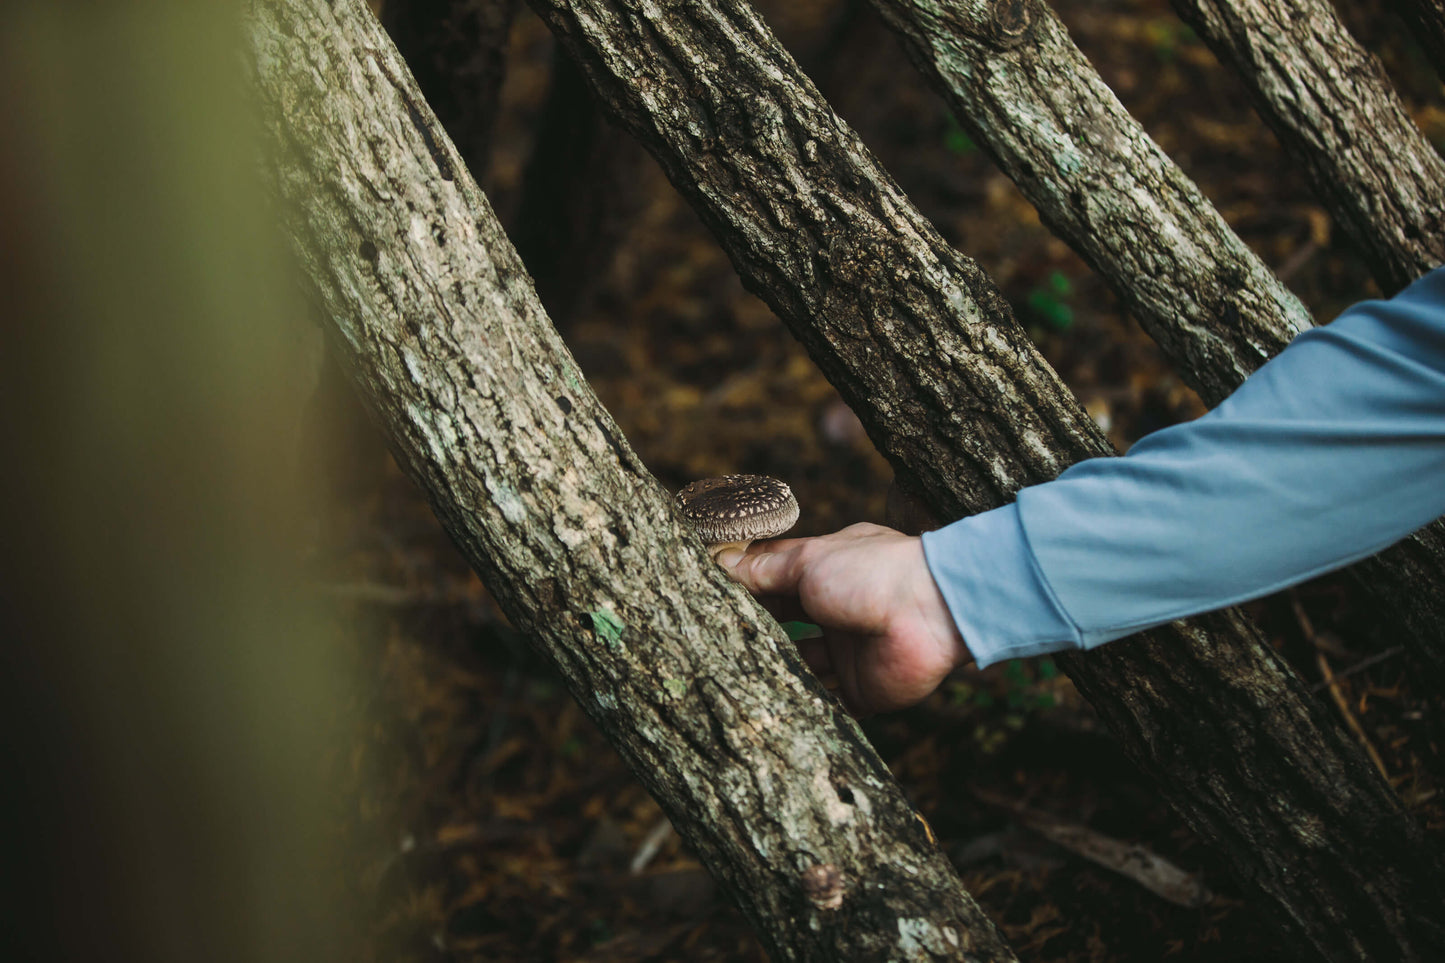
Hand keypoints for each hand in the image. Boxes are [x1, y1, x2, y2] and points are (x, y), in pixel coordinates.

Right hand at [717, 523, 971, 715]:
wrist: (931, 612)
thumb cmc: (870, 573)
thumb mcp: (806, 561)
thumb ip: (763, 570)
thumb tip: (720, 562)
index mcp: (824, 573)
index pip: (774, 582)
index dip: (742, 589)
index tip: (702, 598)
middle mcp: (835, 613)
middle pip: (784, 625)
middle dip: (753, 632)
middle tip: (706, 643)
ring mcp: (848, 653)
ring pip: (801, 665)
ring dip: (772, 670)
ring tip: (724, 677)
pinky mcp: (862, 690)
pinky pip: (827, 703)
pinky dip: (802, 705)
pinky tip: (764, 708)